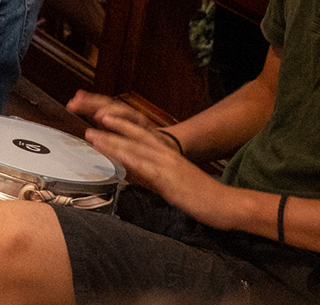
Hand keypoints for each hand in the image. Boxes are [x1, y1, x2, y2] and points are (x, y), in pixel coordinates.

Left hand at [70, 93, 233, 221]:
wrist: (226, 204)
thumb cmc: (201, 194)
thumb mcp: (174, 180)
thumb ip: (155, 174)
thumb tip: (137, 172)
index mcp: (167, 154)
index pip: (141, 133)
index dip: (121, 123)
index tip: (102, 115)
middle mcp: (166, 155)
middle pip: (135, 135)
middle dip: (113, 125)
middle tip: (92, 114)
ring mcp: (168, 166)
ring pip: (136, 149)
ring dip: (113, 141)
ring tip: (93, 135)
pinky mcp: (170, 180)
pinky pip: (147, 168)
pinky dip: (131, 160)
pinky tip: (118, 156)